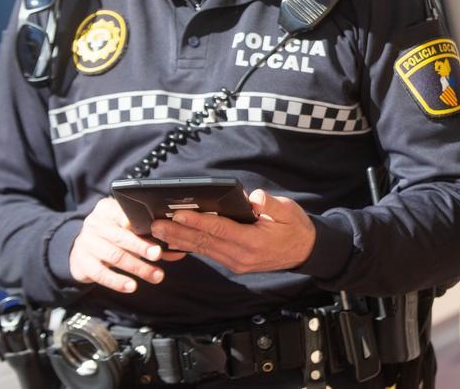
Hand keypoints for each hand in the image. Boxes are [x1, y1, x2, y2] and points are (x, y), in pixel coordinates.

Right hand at [69, 197, 185, 293]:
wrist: (81, 251)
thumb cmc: (112, 237)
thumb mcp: (128, 231)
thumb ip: (150, 237)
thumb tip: (178, 249)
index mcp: (107, 210)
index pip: (123, 213)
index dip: (138, 222)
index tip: (155, 229)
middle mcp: (95, 224)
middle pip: (120, 236)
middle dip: (141, 246)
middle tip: (158, 254)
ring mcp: (86, 243)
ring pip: (114, 255)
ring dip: (137, 267)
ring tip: (154, 276)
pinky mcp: (81, 263)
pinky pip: (100, 273)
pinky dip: (117, 281)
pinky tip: (131, 286)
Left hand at [151, 189, 315, 272]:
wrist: (305, 251)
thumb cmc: (295, 227)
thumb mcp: (289, 211)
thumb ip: (271, 205)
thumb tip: (254, 197)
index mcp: (253, 241)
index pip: (220, 229)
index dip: (197, 221)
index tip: (178, 214)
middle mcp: (241, 256)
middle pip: (204, 242)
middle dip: (178, 232)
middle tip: (155, 225)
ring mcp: (236, 262)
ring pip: (202, 249)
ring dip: (179, 241)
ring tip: (157, 232)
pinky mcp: (233, 262)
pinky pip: (208, 253)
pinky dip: (190, 247)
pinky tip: (174, 242)